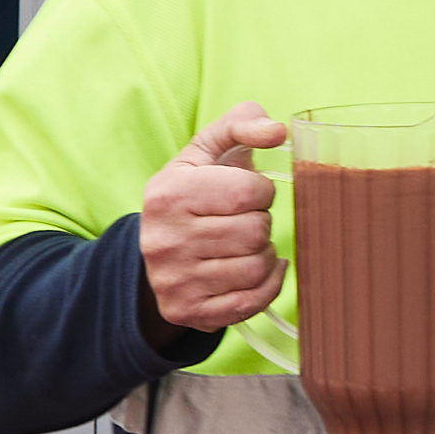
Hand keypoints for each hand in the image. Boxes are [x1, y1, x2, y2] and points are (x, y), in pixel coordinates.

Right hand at [138, 109, 291, 333]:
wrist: (156, 247)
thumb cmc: (194, 191)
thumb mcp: (207, 150)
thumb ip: (243, 123)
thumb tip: (277, 131)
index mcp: (168, 193)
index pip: (248, 191)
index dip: (262, 191)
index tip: (247, 193)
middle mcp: (164, 239)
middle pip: (254, 232)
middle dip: (261, 223)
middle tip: (245, 221)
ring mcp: (173, 279)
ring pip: (255, 268)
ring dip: (264, 254)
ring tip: (248, 245)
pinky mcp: (185, 310)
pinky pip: (250, 302)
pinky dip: (266, 285)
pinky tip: (259, 270)